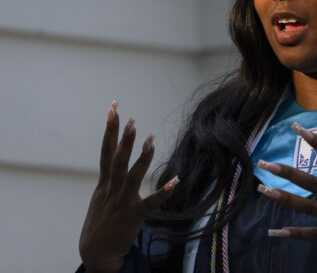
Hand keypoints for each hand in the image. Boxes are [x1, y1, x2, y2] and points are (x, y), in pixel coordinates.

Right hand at [79, 100, 178, 272]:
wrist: (96, 253)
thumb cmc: (100, 223)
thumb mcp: (100, 197)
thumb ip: (109, 178)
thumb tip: (114, 158)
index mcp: (104, 183)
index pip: (106, 150)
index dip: (110, 128)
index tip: (113, 108)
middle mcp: (111, 189)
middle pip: (116, 159)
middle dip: (124, 139)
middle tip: (131, 119)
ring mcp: (122, 202)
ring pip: (132, 176)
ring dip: (141, 158)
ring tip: (150, 140)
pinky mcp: (134, 216)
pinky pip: (151, 202)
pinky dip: (163, 191)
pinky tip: (175, 180)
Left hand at [257, 121, 316, 272]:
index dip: (315, 142)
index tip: (298, 129)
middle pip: (310, 182)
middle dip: (286, 172)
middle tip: (264, 163)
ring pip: (306, 207)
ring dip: (283, 198)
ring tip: (263, 190)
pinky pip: (312, 235)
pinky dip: (294, 234)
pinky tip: (275, 231)